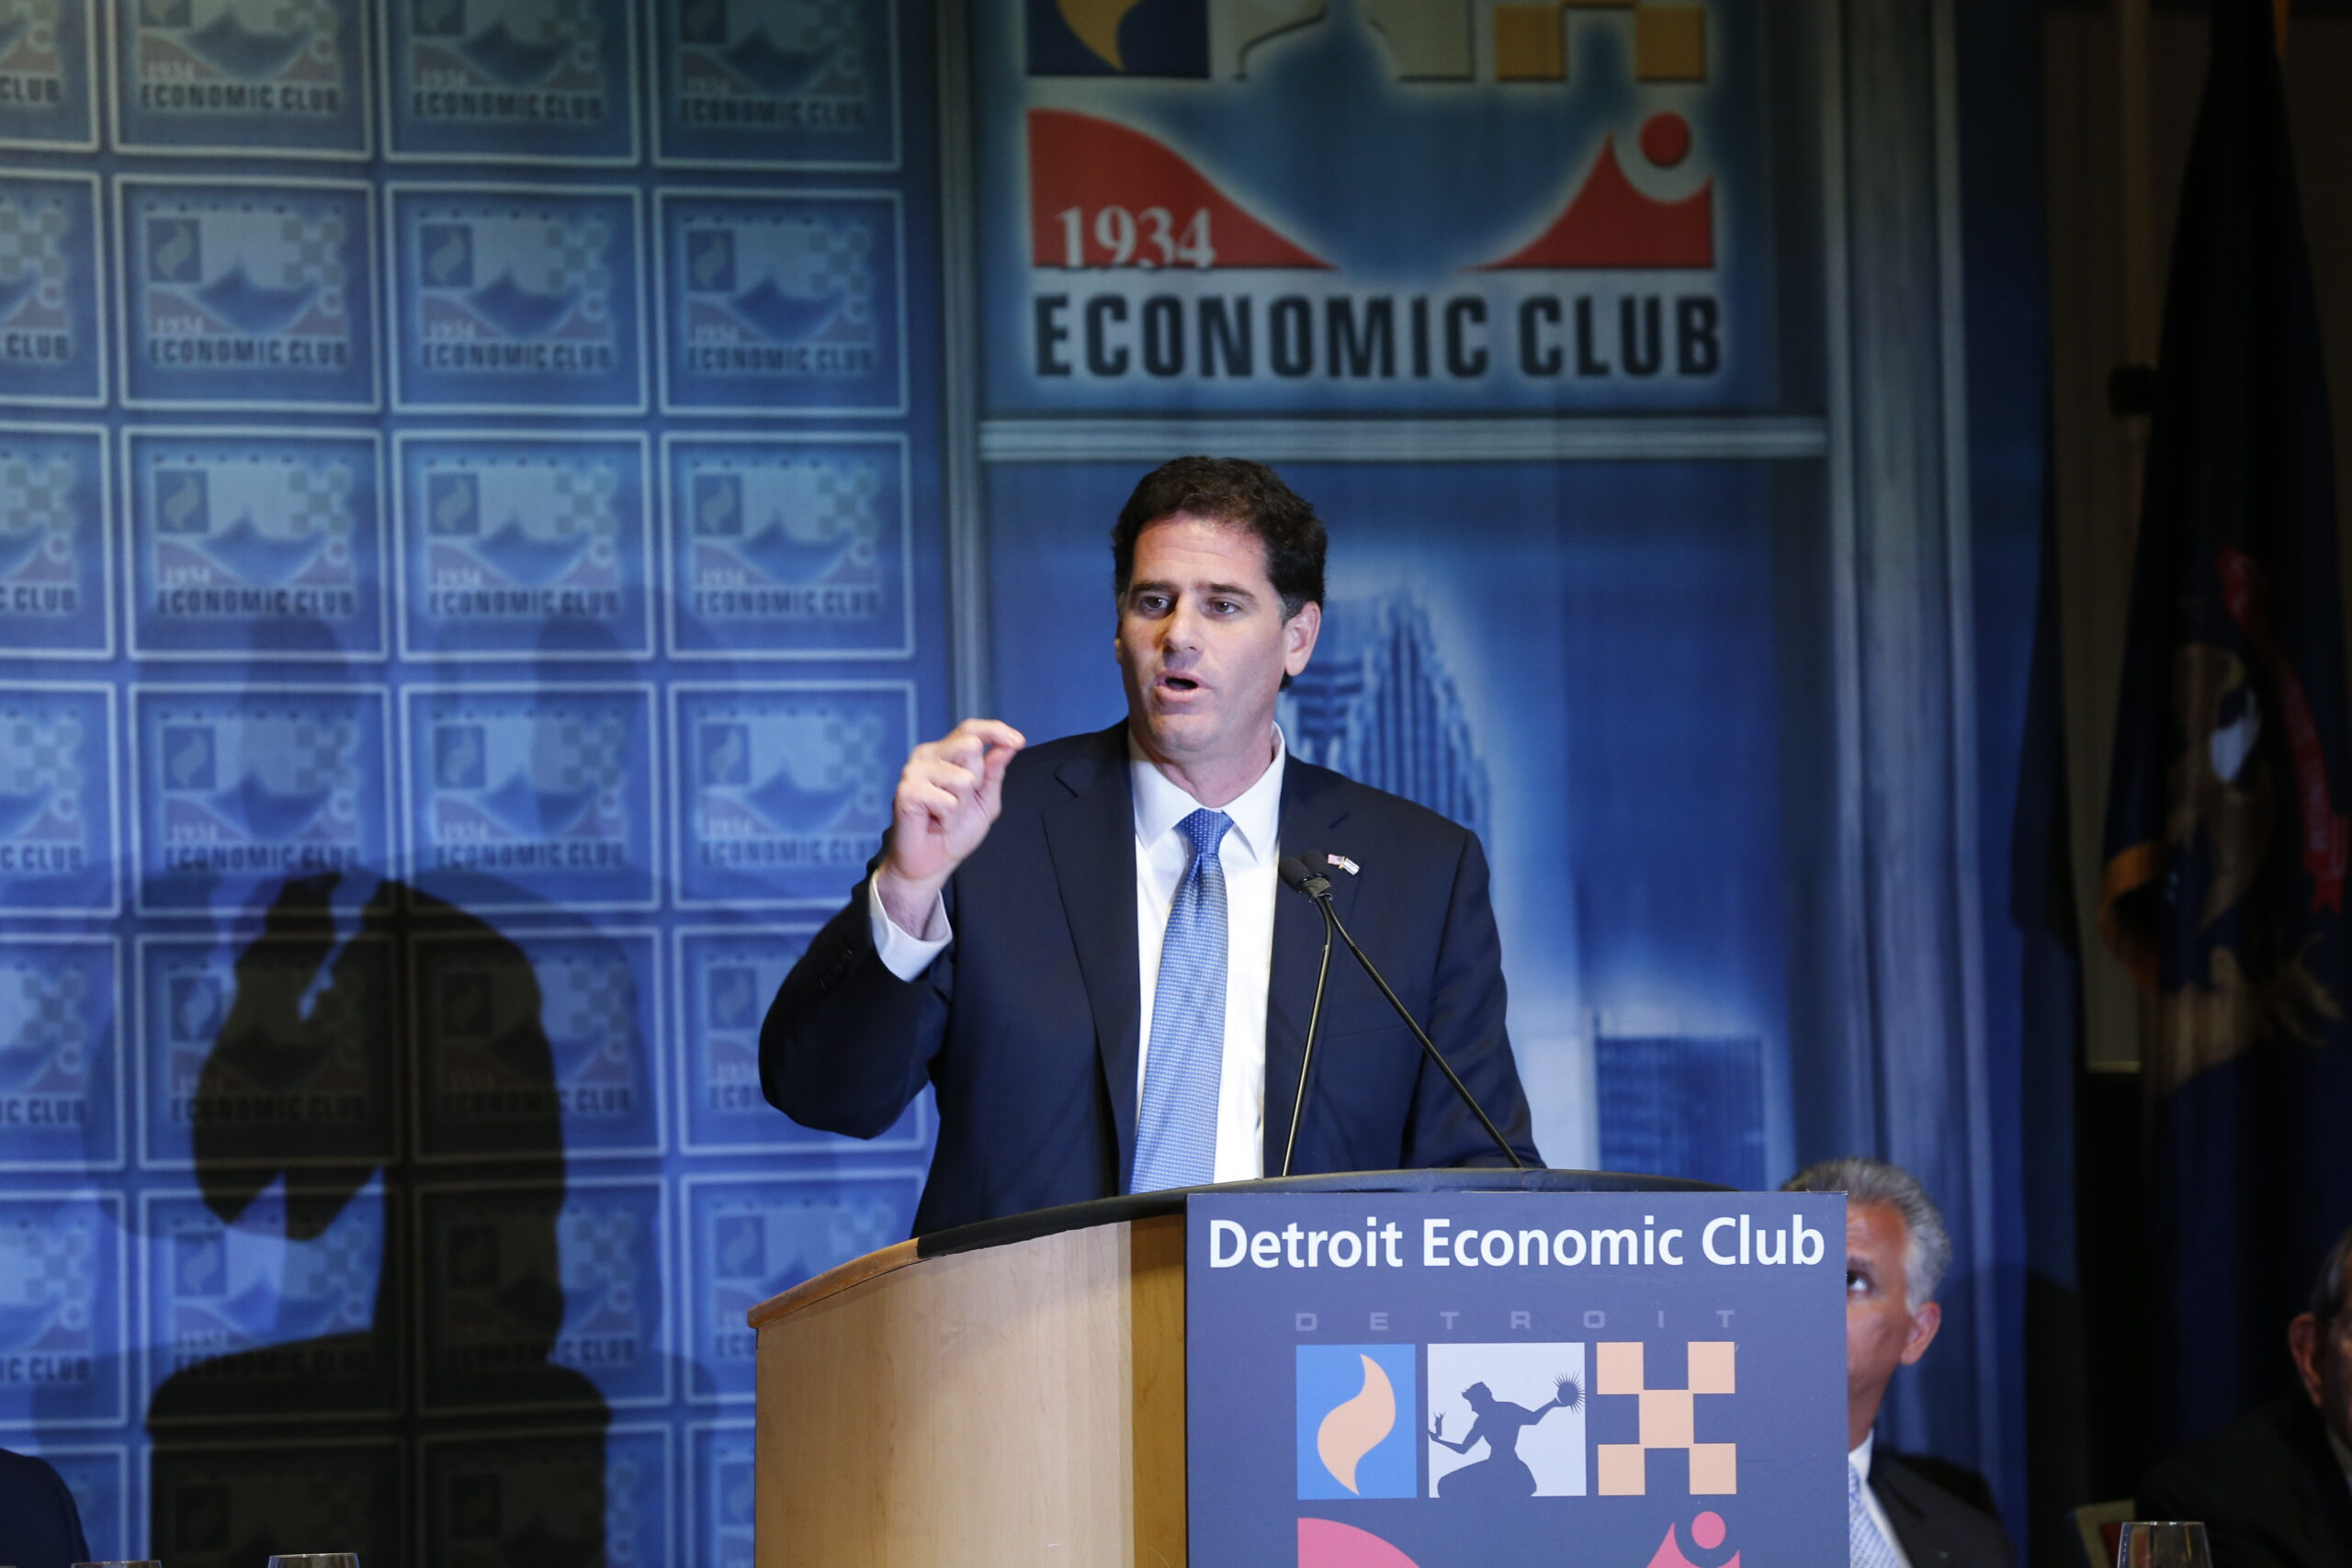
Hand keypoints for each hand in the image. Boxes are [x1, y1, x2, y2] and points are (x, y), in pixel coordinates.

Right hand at [876, 719, 1024, 930]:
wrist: (930, 864)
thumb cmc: (954, 831)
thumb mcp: (985, 800)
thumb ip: (995, 772)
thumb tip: (1009, 745)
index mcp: (944, 753)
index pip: (970, 729)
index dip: (995, 730)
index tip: (1019, 742)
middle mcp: (926, 756)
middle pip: (970, 747)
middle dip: (977, 780)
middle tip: (959, 803)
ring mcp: (913, 772)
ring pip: (963, 779)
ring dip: (961, 807)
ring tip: (944, 816)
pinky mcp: (906, 792)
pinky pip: (947, 801)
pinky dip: (948, 819)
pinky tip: (933, 823)